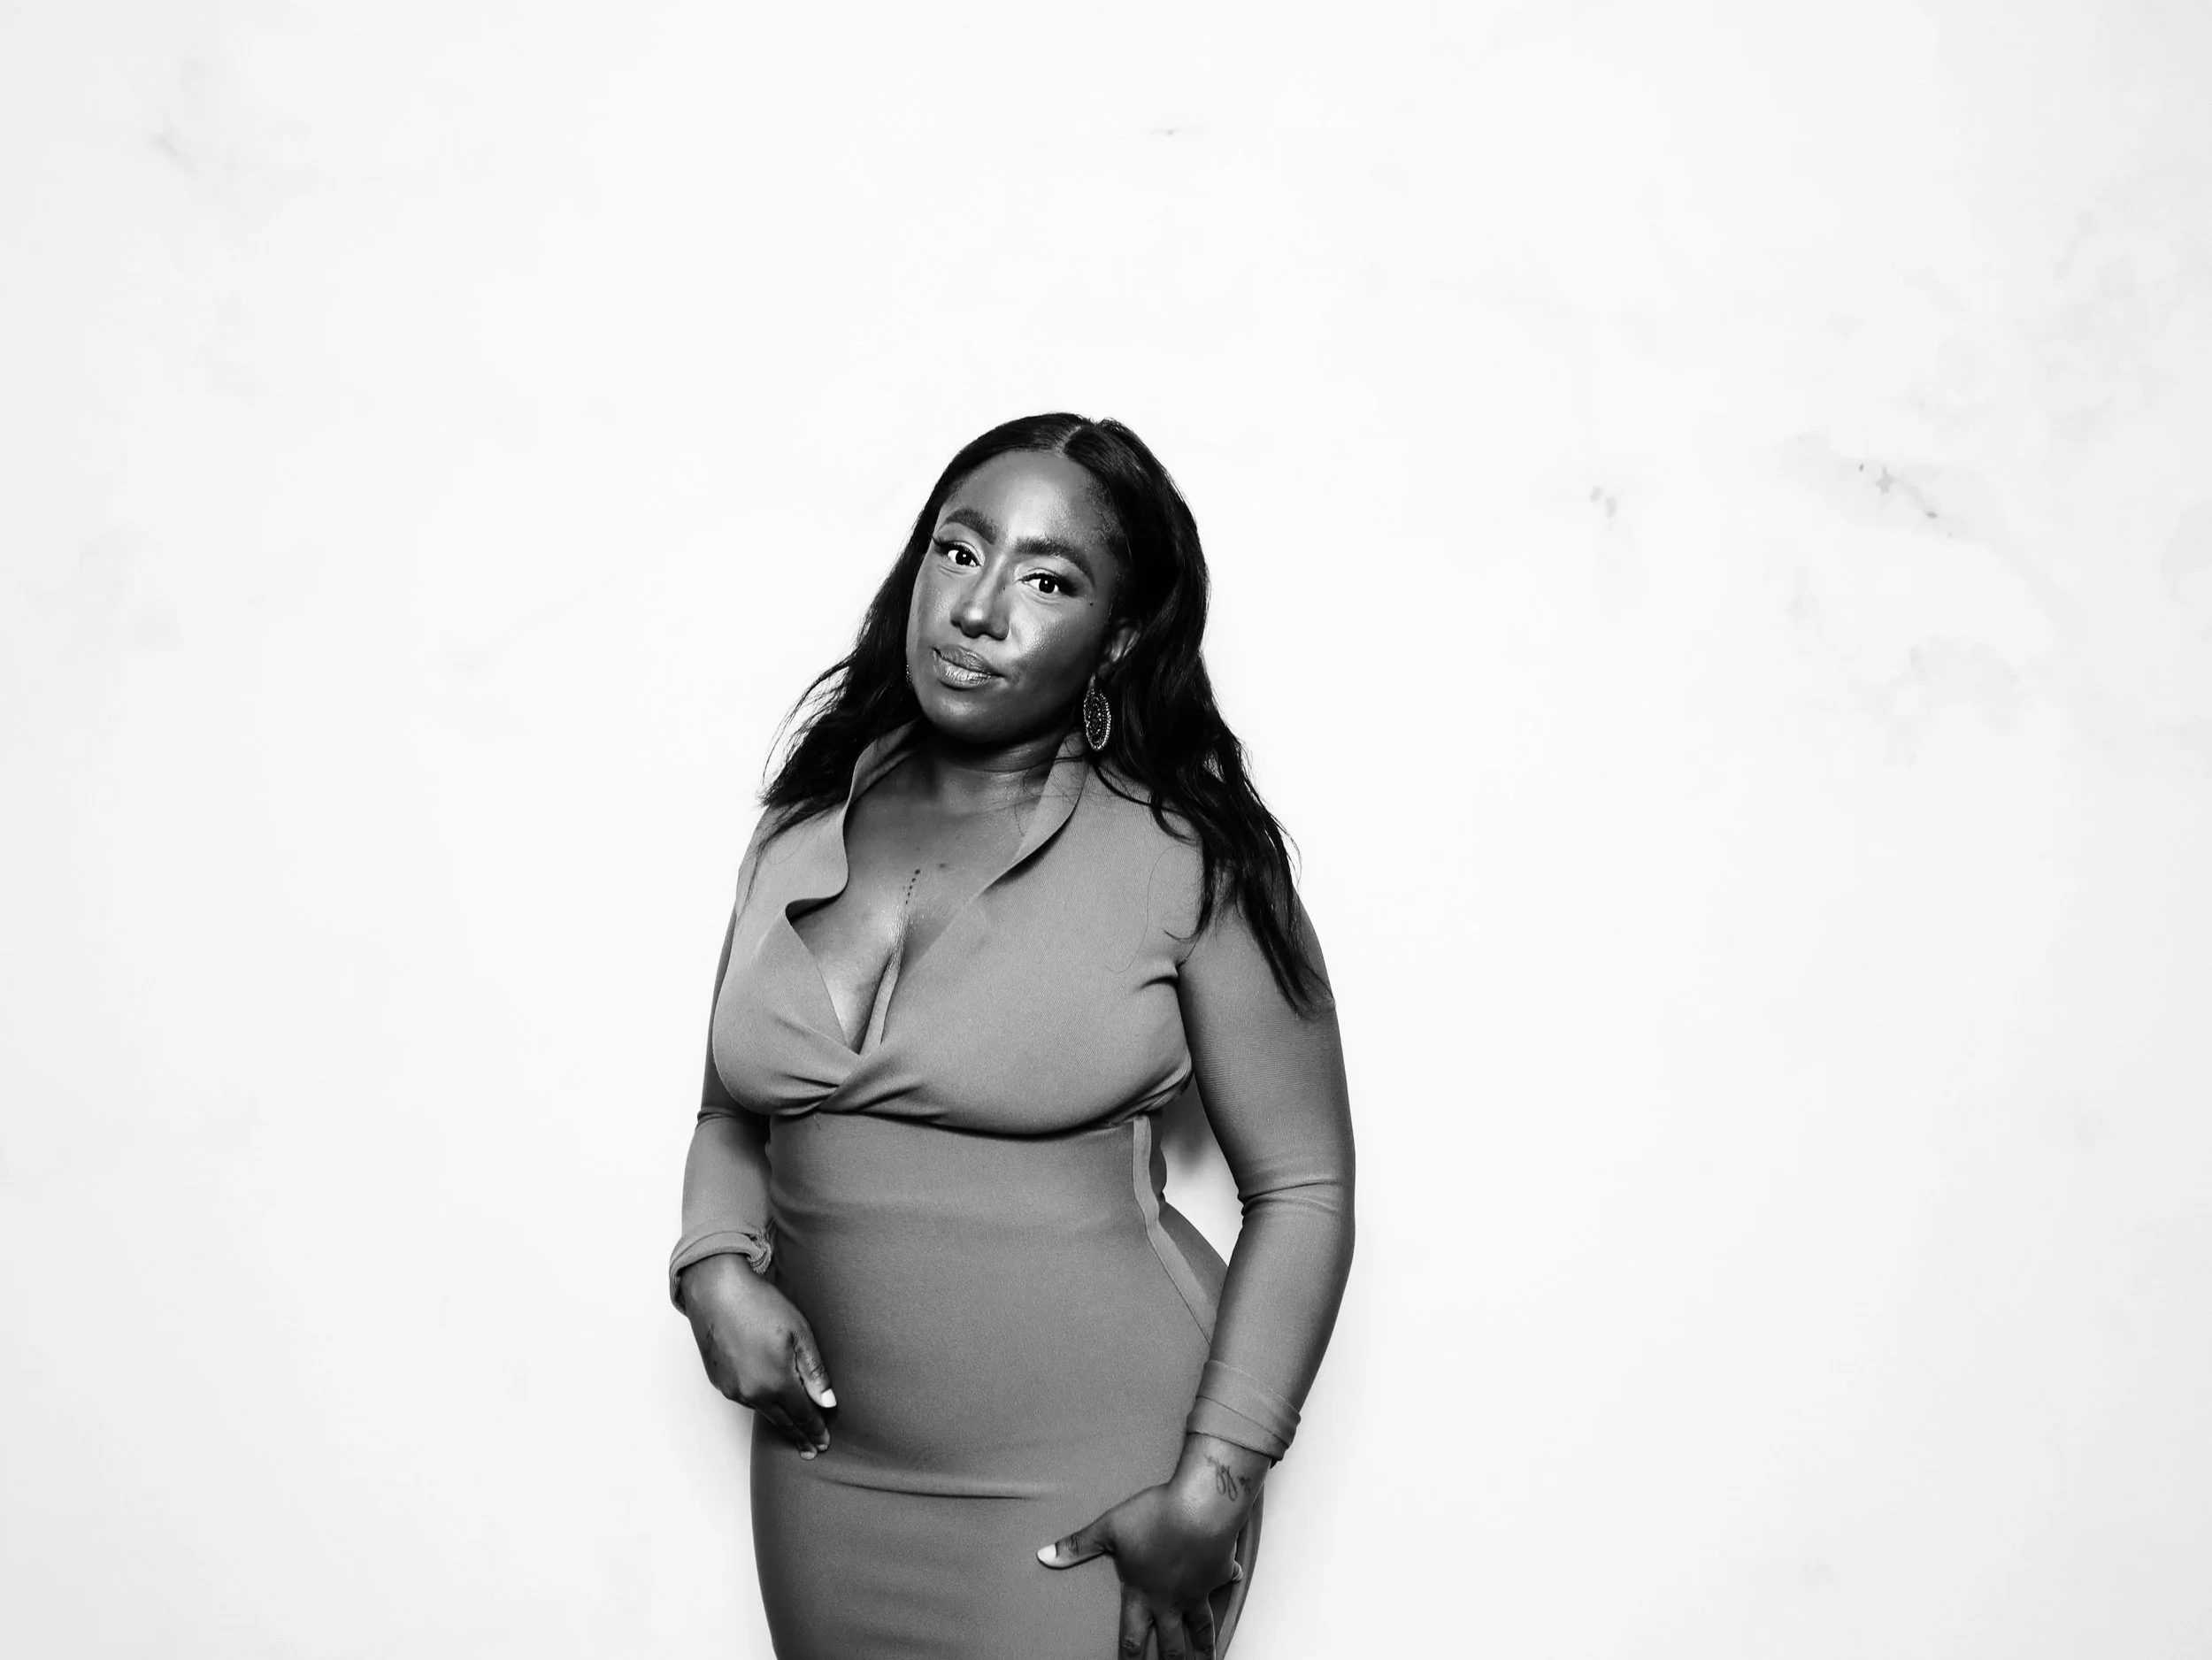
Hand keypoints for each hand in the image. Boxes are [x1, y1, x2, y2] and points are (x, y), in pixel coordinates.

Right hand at [677, 1253, 836, 1456]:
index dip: (815, 1430)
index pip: (802, 1415)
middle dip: (799, 1436)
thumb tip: (827, 1402)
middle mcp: (752, 1393)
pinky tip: (770, 1404)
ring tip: (794, 1431)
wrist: (716, 1290)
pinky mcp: (720, 1382)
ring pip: (764, 1411)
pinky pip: (746, 1400)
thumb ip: (814, 1372)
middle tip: (812, 1450)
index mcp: (776, 1382)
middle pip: (783, 1421)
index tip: (824, 1443)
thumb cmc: (760, 1305)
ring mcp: (733, 1389)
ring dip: (781, 1421)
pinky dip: (762, 1405)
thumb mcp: (799, 1333)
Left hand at [1037, 1435, 1263, 1659]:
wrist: (1201, 1509)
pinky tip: (1233, 1578)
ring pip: (1201, 1628)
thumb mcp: (1109, 1528)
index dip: (1129, 1659)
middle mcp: (1170, 1601)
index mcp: (1142, 1594)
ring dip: (1204, 1648)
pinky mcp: (1218, 1573)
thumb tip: (1044, 1556)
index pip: (1132, 1638)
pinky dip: (1229, 1581)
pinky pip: (1224, 1581)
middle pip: (1171, 1645)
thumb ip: (1078, 1545)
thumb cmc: (1154, 1517)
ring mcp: (1197, 1591)